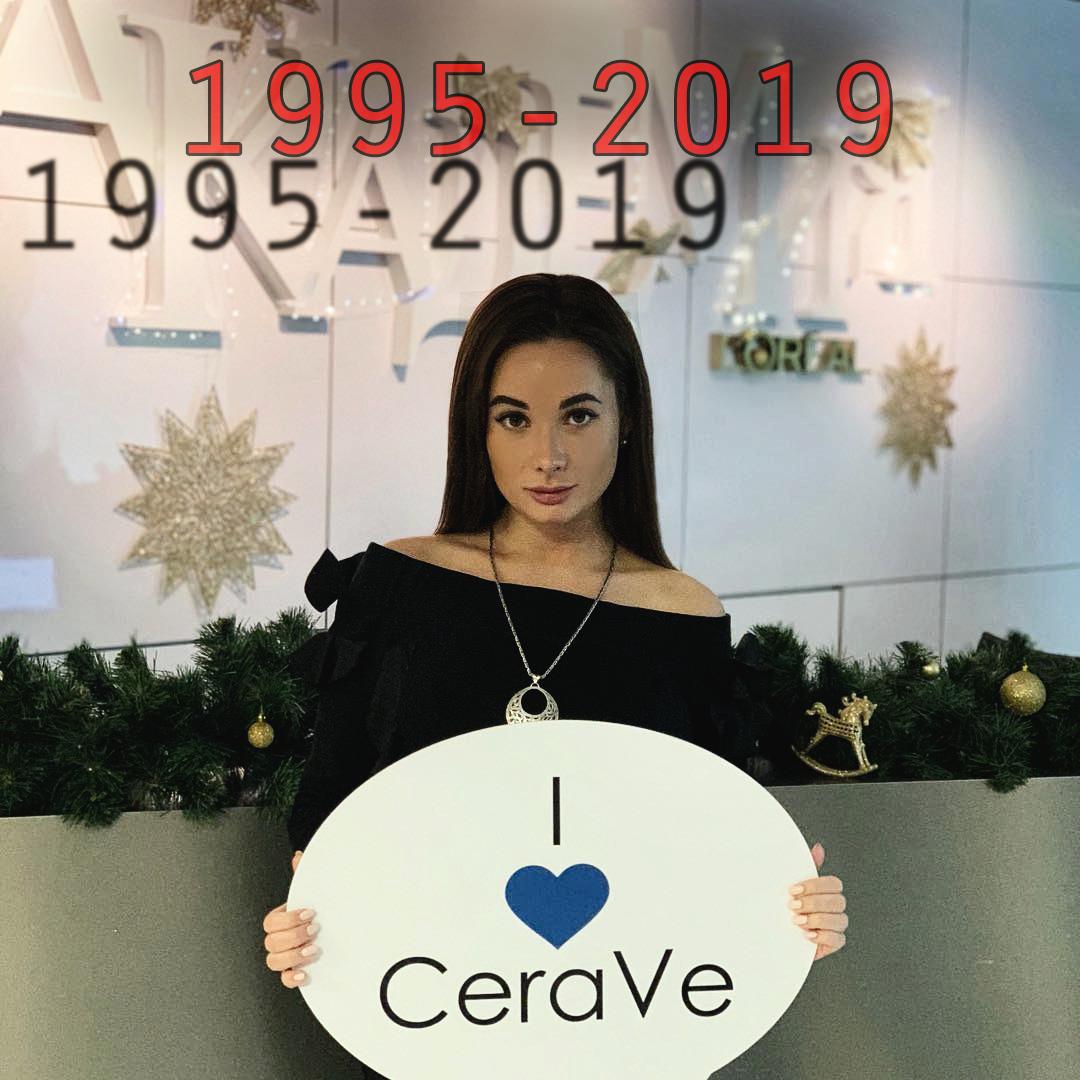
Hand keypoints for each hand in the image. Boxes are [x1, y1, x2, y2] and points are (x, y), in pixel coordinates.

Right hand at [262, 850, 319, 987]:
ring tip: (314, 949)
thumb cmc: (323, 912)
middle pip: (271, 942)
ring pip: (273, 961)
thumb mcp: (315, 892)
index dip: (288, 919)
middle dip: (294, 936)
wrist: (344, 933)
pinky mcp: (295, 973)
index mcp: (282, 920)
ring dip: (294, 955)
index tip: (310, 913)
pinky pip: (283, 980)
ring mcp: (286, 957)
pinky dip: (292, 978)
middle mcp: (281, 939)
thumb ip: (305, 875)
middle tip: (314, 930)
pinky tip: (306, 972)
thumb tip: (298, 856)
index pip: (270, 922)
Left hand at [789, 841, 846, 960]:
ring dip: (816, 920)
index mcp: (826, 890)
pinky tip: (806, 934)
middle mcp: (834, 907)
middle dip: (813, 903)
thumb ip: (806, 867)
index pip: (834, 883)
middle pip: (837, 901)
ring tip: (797, 921)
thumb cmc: (785, 907)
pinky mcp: (833, 943)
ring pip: (840, 920)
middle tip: (793, 906)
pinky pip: (838, 939)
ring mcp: (836, 925)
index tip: (793, 890)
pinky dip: (822, 936)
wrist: (774, 934)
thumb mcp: (792, 886)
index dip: (815, 886)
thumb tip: (818, 849)